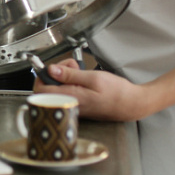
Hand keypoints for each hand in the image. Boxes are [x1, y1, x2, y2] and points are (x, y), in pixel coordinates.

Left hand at [32, 59, 149, 121]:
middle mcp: (69, 105)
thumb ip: (70, 75)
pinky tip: (82, 80)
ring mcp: (74, 107)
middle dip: (56, 74)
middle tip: (71, 67)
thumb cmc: (118, 93)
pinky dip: (71, 84)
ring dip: (65, 78)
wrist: (133, 104)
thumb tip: (51, 71)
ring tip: (79, 72)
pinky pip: (67, 93)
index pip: (41, 89)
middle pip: (48, 88)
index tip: (54, 67)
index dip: (44, 76)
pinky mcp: (79, 106)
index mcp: (70, 98)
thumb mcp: (93, 78)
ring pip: (57, 90)